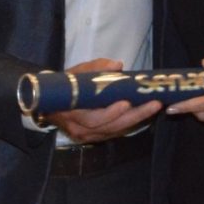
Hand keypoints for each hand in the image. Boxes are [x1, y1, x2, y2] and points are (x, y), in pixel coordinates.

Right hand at [47, 59, 161, 142]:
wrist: (49, 105)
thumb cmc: (64, 87)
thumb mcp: (75, 74)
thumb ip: (95, 68)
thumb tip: (117, 65)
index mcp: (72, 114)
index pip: (93, 119)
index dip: (110, 113)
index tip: (126, 103)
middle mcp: (80, 130)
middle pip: (110, 127)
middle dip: (134, 116)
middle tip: (154, 104)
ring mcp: (89, 137)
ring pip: (116, 131)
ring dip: (137, 119)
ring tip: (154, 106)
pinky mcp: (96, 137)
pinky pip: (116, 131)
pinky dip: (130, 122)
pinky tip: (145, 112)